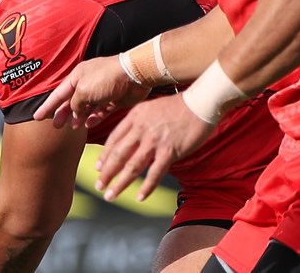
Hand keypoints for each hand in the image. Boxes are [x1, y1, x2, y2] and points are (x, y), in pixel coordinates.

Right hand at [34, 55, 150, 127]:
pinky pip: (100, 111)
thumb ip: (74, 103)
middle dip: (63, 113)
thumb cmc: (106, 78)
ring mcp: (101, 92)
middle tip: (56, 126)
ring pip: (86, 108)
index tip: (37, 117)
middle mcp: (87, 83)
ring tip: (74, 127)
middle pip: (71, 101)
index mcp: (77, 77)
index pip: (58, 93)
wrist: (134, 75)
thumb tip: (74, 112)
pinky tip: (89, 124)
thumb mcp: (83, 90)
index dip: (47, 106)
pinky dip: (94, 118)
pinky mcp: (113, 99)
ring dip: (79, 117)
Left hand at [93, 95, 216, 201]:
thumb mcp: (150, 108)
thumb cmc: (178, 105)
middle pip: (118, 155)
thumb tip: (130, 139)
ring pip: (132, 166)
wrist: (200, 102)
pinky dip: (146, 187)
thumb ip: (138, 123)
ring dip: (120, 183)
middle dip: (106, 173)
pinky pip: (155, 173)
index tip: (99, 168)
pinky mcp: (170, 151)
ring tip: (110, 195)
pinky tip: (139, 197)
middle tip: (99, 186)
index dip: (105, 156)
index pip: (113, 139)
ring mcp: (155, 141)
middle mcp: (141, 129)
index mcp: (134, 117)